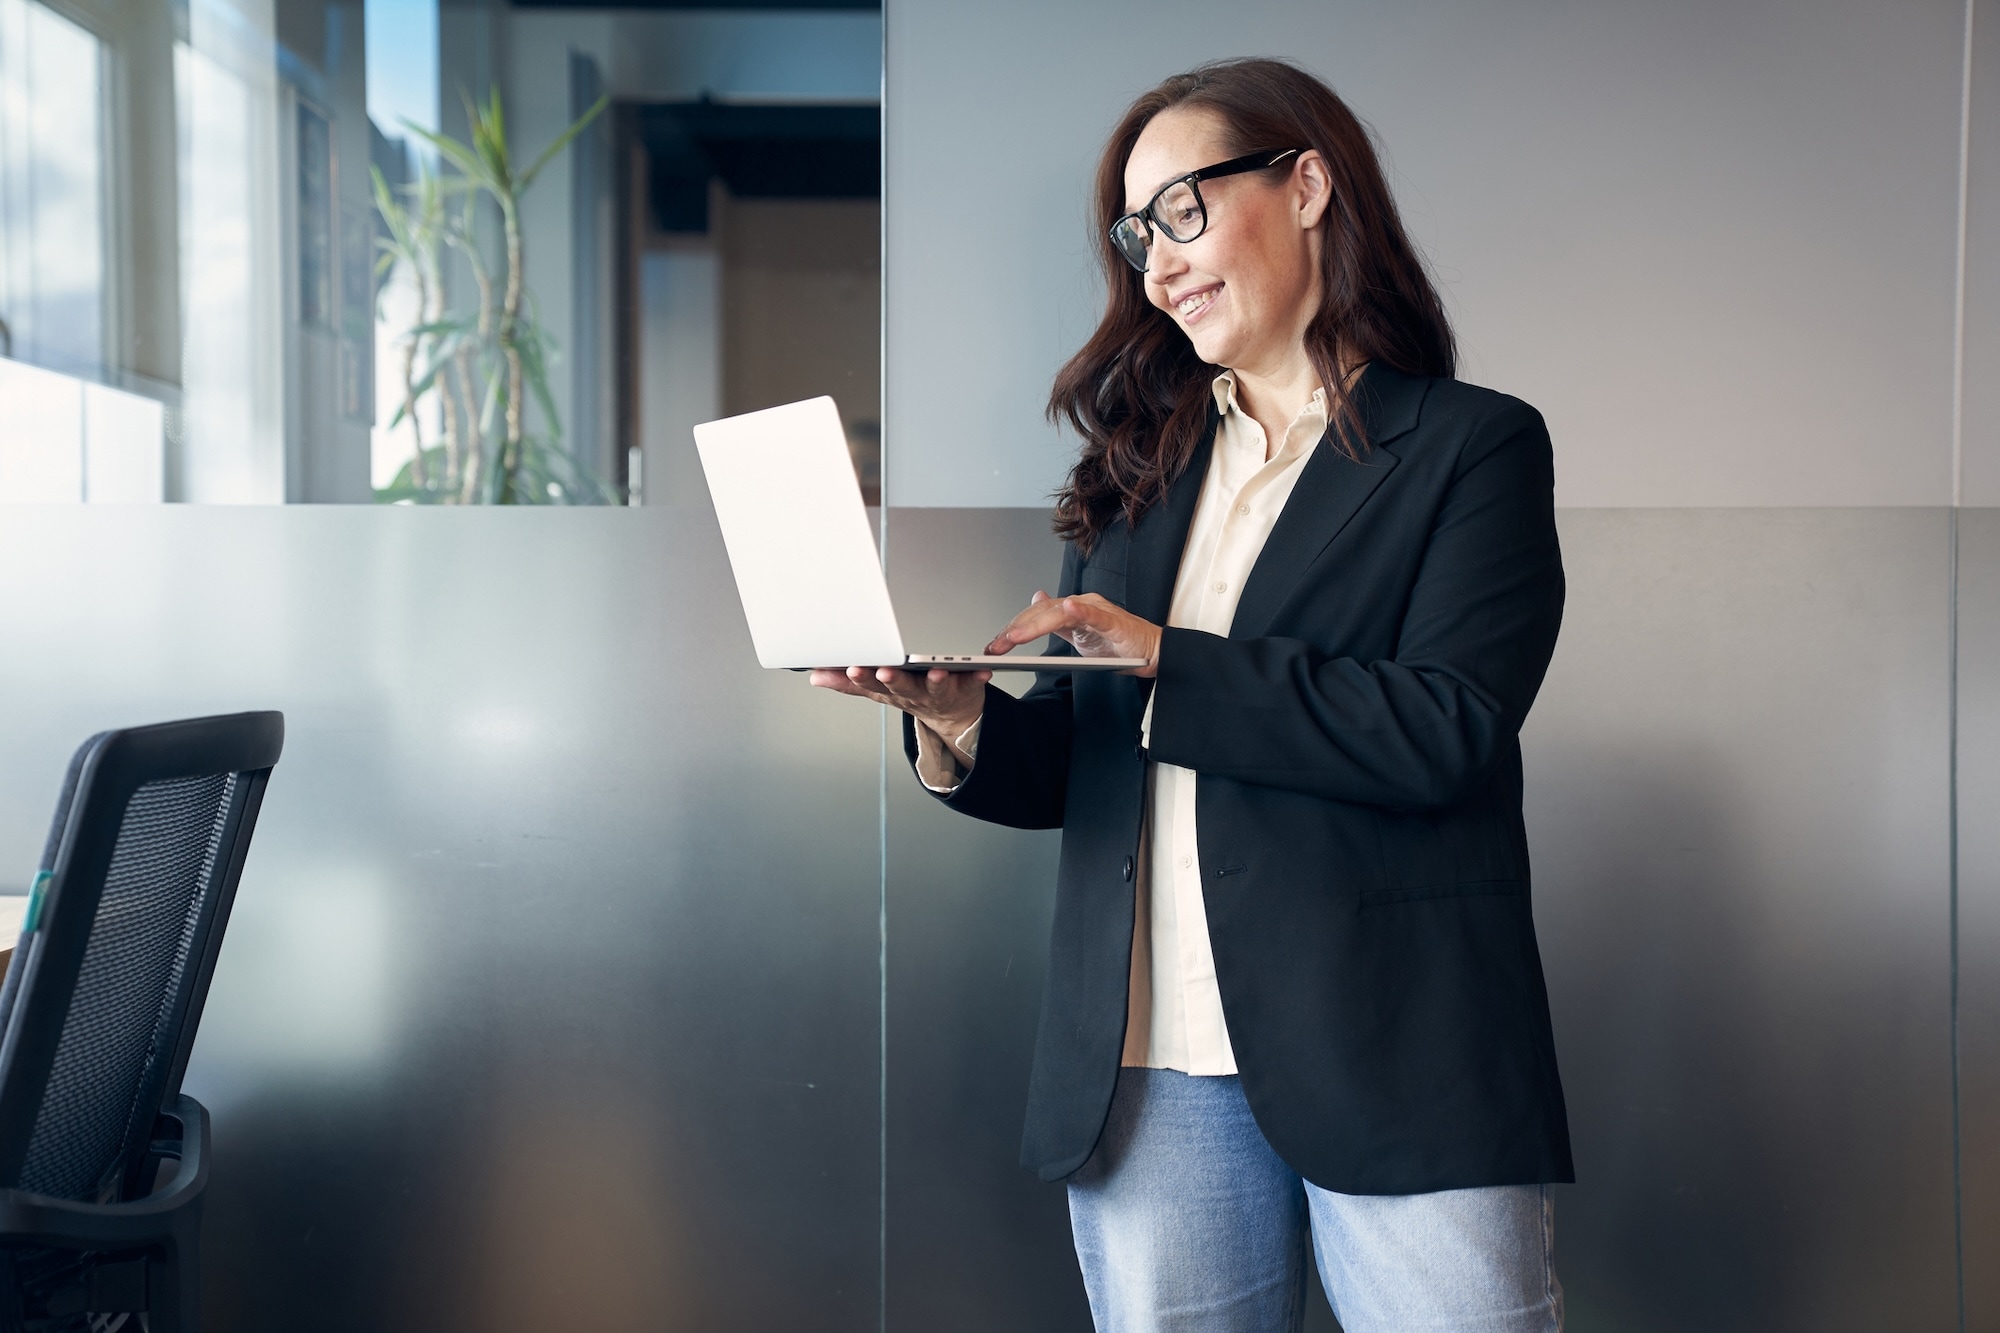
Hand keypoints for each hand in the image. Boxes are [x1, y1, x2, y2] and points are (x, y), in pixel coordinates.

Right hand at [808, 665, 990, 754]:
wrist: (953, 718)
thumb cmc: (914, 696)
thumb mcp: (878, 691)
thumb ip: (848, 683)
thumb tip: (815, 676)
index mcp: (892, 692)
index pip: (872, 685)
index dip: (862, 678)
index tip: (852, 668)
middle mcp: (915, 694)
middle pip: (902, 687)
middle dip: (893, 679)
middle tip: (885, 671)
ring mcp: (941, 693)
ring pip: (936, 688)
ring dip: (936, 681)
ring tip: (938, 673)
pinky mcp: (966, 688)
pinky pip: (973, 682)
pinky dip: (978, 676)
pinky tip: (983, 669)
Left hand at [986, 590, 1161, 676]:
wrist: (1152, 652)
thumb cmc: (1119, 645)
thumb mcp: (1079, 636)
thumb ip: (1056, 621)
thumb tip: (1034, 599)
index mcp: (1071, 611)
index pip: (1035, 615)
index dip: (1013, 628)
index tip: (992, 644)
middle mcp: (1081, 605)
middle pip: (1042, 613)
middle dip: (1016, 629)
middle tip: (995, 646)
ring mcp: (1098, 611)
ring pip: (1060, 613)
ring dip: (1035, 624)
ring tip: (1015, 637)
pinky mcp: (1115, 621)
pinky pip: (1095, 614)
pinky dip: (1081, 610)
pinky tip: (1068, 608)